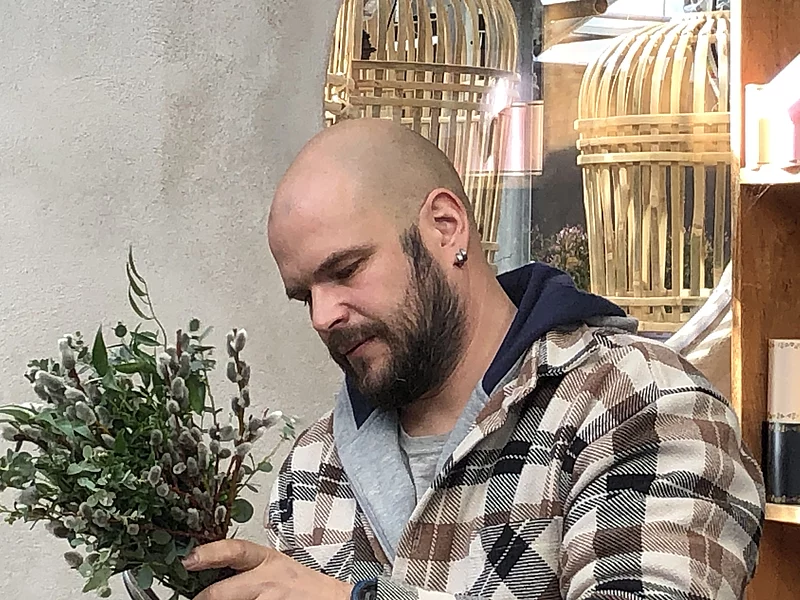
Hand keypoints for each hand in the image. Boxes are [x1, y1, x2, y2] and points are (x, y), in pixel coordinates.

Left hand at [183, 539, 353, 599]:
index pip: (235, 550)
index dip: (209, 553)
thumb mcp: (277, 566)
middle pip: (222, 592)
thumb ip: (250, 568)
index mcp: (267, 560)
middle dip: (204, 599)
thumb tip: (215, 571)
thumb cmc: (303, 585)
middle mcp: (266, 580)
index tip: (189, 560)